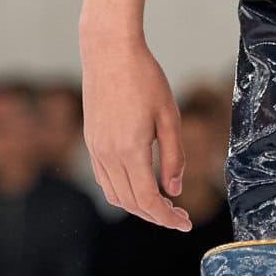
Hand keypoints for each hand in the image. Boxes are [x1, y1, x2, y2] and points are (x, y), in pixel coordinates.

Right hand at [79, 35, 191, 230]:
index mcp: (130, 150)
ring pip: (114, 195)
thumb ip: (173, 157)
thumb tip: (175, 190)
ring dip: (138, 206)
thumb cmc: (145, 78)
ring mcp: (95, 149)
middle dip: (156, 215)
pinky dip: (122, 191)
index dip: (168, 217)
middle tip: (179, 216)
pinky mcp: (90, 141)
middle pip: (131, 203)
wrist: (109, 52)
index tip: (185, 223)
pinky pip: (104, 179)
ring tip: (162, 203)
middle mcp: (108, 155)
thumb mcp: (169, 116)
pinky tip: (140, 184)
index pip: (149, 200)